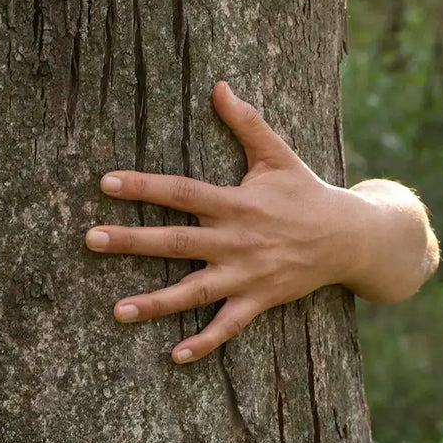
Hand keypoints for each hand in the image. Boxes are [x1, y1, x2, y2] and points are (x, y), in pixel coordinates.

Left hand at [85, 81, 363, 362]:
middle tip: (90, 240)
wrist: (352, 237)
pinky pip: (228, 326)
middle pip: (176, 242)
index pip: (181, 192)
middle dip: (131, 242)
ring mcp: (246, 273)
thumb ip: (246, 123)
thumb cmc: (306, 192)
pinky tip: (174, 356)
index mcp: (236, 202)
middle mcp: (236, 239)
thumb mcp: (278, 155)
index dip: (143, 187)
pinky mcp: (258, 300)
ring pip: (194, 291)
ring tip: (117, 311)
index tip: (105, 183)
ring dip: (156, 303)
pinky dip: (204, 343)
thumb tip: (219, 86)